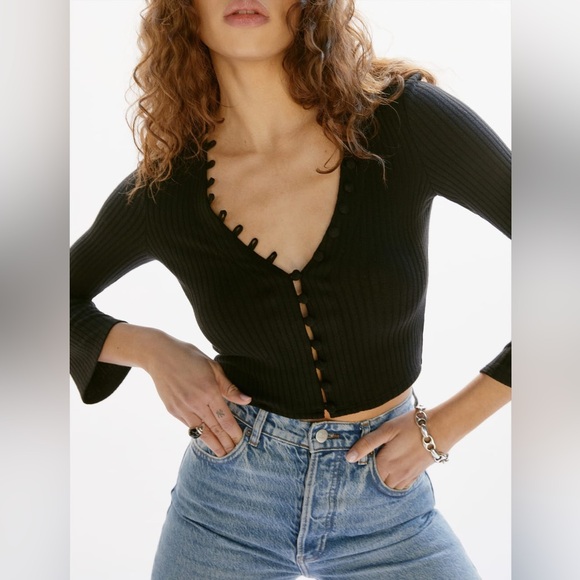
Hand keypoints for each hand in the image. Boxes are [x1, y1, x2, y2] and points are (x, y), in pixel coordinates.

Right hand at [144, 332, 251, 456]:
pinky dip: (198, 434)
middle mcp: (195, 403)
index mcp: (209, 391)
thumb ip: (229, 387)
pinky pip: (188, 425)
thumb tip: (246, 400)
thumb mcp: (213, 366)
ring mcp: (182, 408)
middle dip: (225, 442)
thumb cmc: (189, 356)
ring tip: (221, 454)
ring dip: (212, 444)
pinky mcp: (172, 410)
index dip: (234, 432)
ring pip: (201, 431)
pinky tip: (205, 438)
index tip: (241, 440)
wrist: (159, 355)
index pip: (225, 418)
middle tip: (234, 453)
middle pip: (214, 428)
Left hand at [346, 410, 433, 489]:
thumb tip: (349, 458)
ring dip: (382, 483)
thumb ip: (367, 444)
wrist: (441, 428)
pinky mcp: (417, 474)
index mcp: (386, 464)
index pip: (367, 477)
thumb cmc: (411, 426)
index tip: (352, 472)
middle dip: (370, 481)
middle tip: (362, 473)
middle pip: (378, 485)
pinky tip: (391, 475)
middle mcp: (396, 474)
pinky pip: (402, 486)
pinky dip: (394, 484)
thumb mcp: (386, 430)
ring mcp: (408, 476)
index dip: (359, 474)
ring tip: (376, 474)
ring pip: (390, 487)